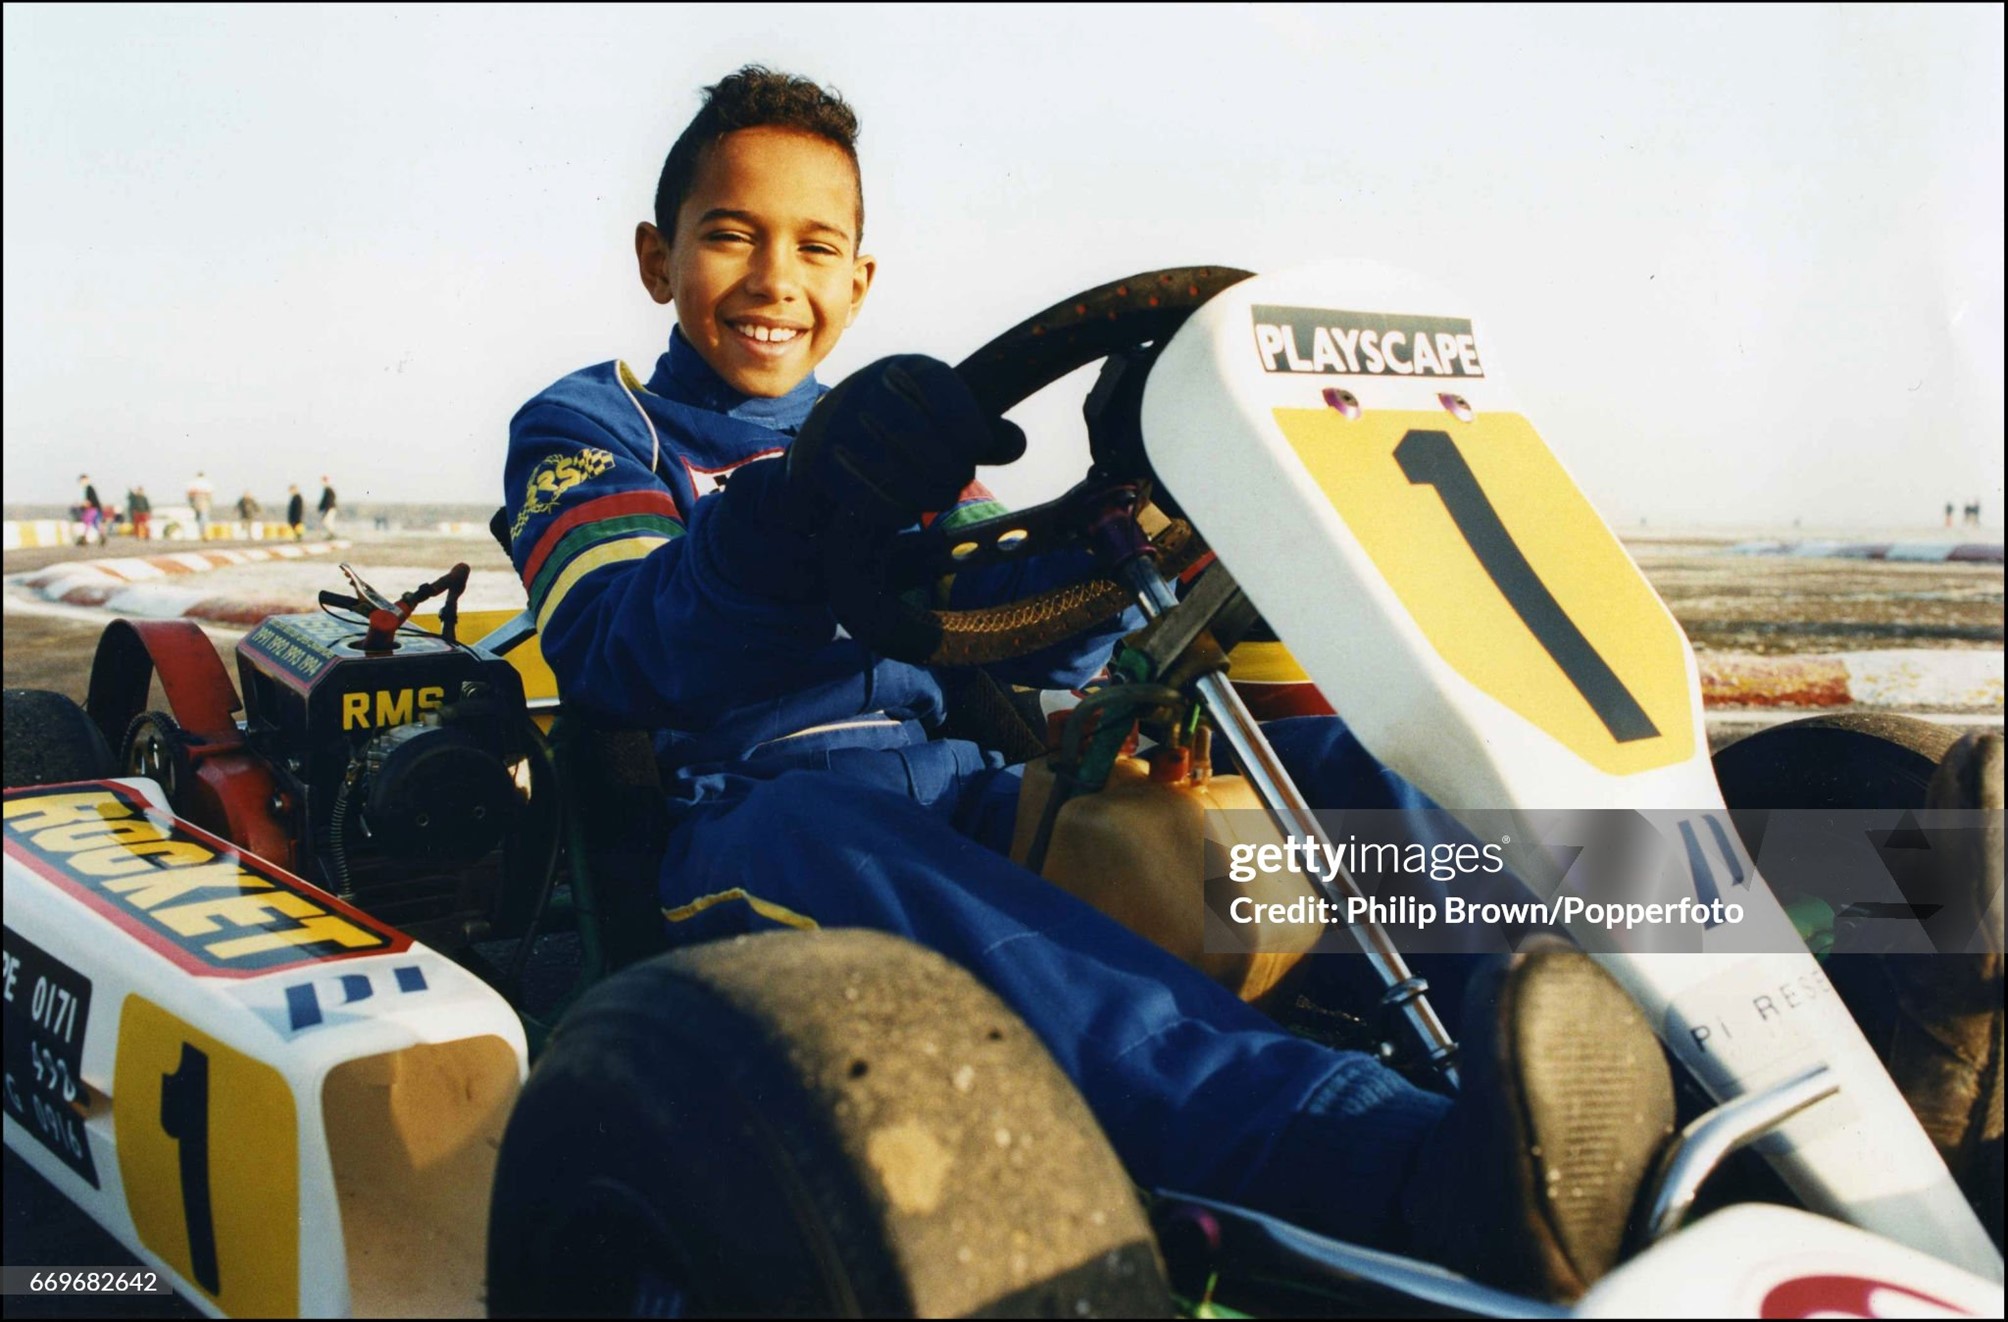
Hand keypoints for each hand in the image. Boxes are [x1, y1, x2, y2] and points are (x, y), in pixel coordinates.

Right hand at [786, 356, 1025, 533]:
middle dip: (947, 464)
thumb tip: (1015, 444)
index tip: (979, 445)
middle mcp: (867, 387)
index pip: (937, 384)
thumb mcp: (944, 422)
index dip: (965, 419)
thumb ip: (982, 433)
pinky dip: (891, 508)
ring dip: (924, 490)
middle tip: (959, 480)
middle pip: (913, 431)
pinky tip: (906, 510)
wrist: (828, 444)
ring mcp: (838, 424)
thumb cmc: (903, 432)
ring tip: (938, 496)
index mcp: (905, 369)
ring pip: (888, 465)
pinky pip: (862, 492)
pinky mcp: (818, 461)